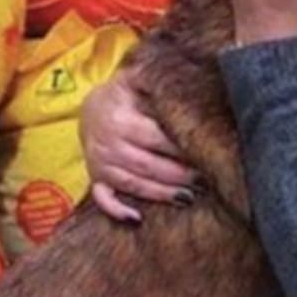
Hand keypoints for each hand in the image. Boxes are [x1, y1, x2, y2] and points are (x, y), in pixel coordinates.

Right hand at [79, 68, 196, 221]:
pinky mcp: (96, 178)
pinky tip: (137, 218)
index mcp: (121, 119)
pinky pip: (103, 199)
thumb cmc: (125, 95)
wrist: (90, 108)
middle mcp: (108, 144)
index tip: (205, 152)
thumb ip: (157, 79)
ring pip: (134, 184)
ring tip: (189, 197)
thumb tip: (186, 77)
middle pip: (148, 165)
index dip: (182, 147)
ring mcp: (100, 164)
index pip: (157, 138)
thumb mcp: (136, 80)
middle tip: (205, 179)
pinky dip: (118, 210)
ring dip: (162, 193)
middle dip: (179, 175)